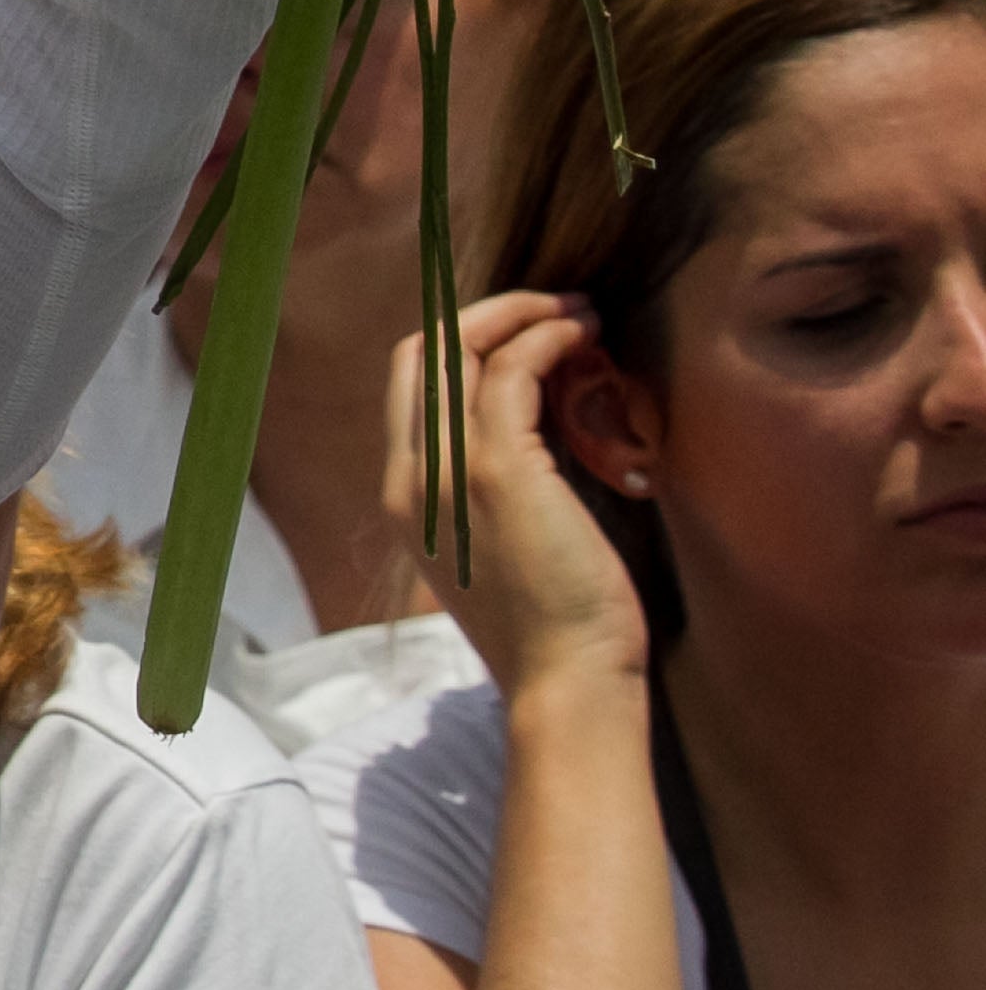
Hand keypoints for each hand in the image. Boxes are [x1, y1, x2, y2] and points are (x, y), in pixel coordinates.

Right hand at [391, 290, 649, 696]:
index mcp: (406, 497)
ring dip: (526, 315)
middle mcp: (412, 476)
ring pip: (463, 349)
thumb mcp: (502, 547)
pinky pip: (512, 371)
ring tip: (581, 312)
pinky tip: (584, 337)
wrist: (566, 683)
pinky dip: (546, 338)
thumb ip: (494, 488)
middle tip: (553, 306)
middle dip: (485, 312)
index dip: (460, 343)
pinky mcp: (501, 471)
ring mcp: (449, 471)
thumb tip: (540, 426)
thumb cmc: (555, 627)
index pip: (409, 386)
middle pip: (420, 352)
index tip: (524, 335)